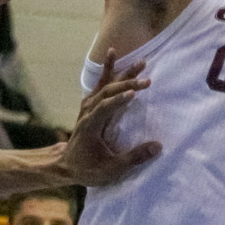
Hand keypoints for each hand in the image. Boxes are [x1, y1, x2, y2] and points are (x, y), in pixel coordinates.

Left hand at [57, 50, 160, 187]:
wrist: (66, 166)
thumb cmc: (89, 169)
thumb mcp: (112, 169)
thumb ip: (134, 158)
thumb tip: (158, 146)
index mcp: (90, 126)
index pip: (104, 108)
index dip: (119, 100)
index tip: (135, 93)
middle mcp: (87, 113)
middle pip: (106, 92)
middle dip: (127, 84)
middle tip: (148, 80)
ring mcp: (87, 108)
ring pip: (104, 85)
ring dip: (122, 73)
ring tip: (140, 62)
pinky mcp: (90, 106)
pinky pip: (99, 85)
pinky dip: (107, 70)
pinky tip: (113, 55)